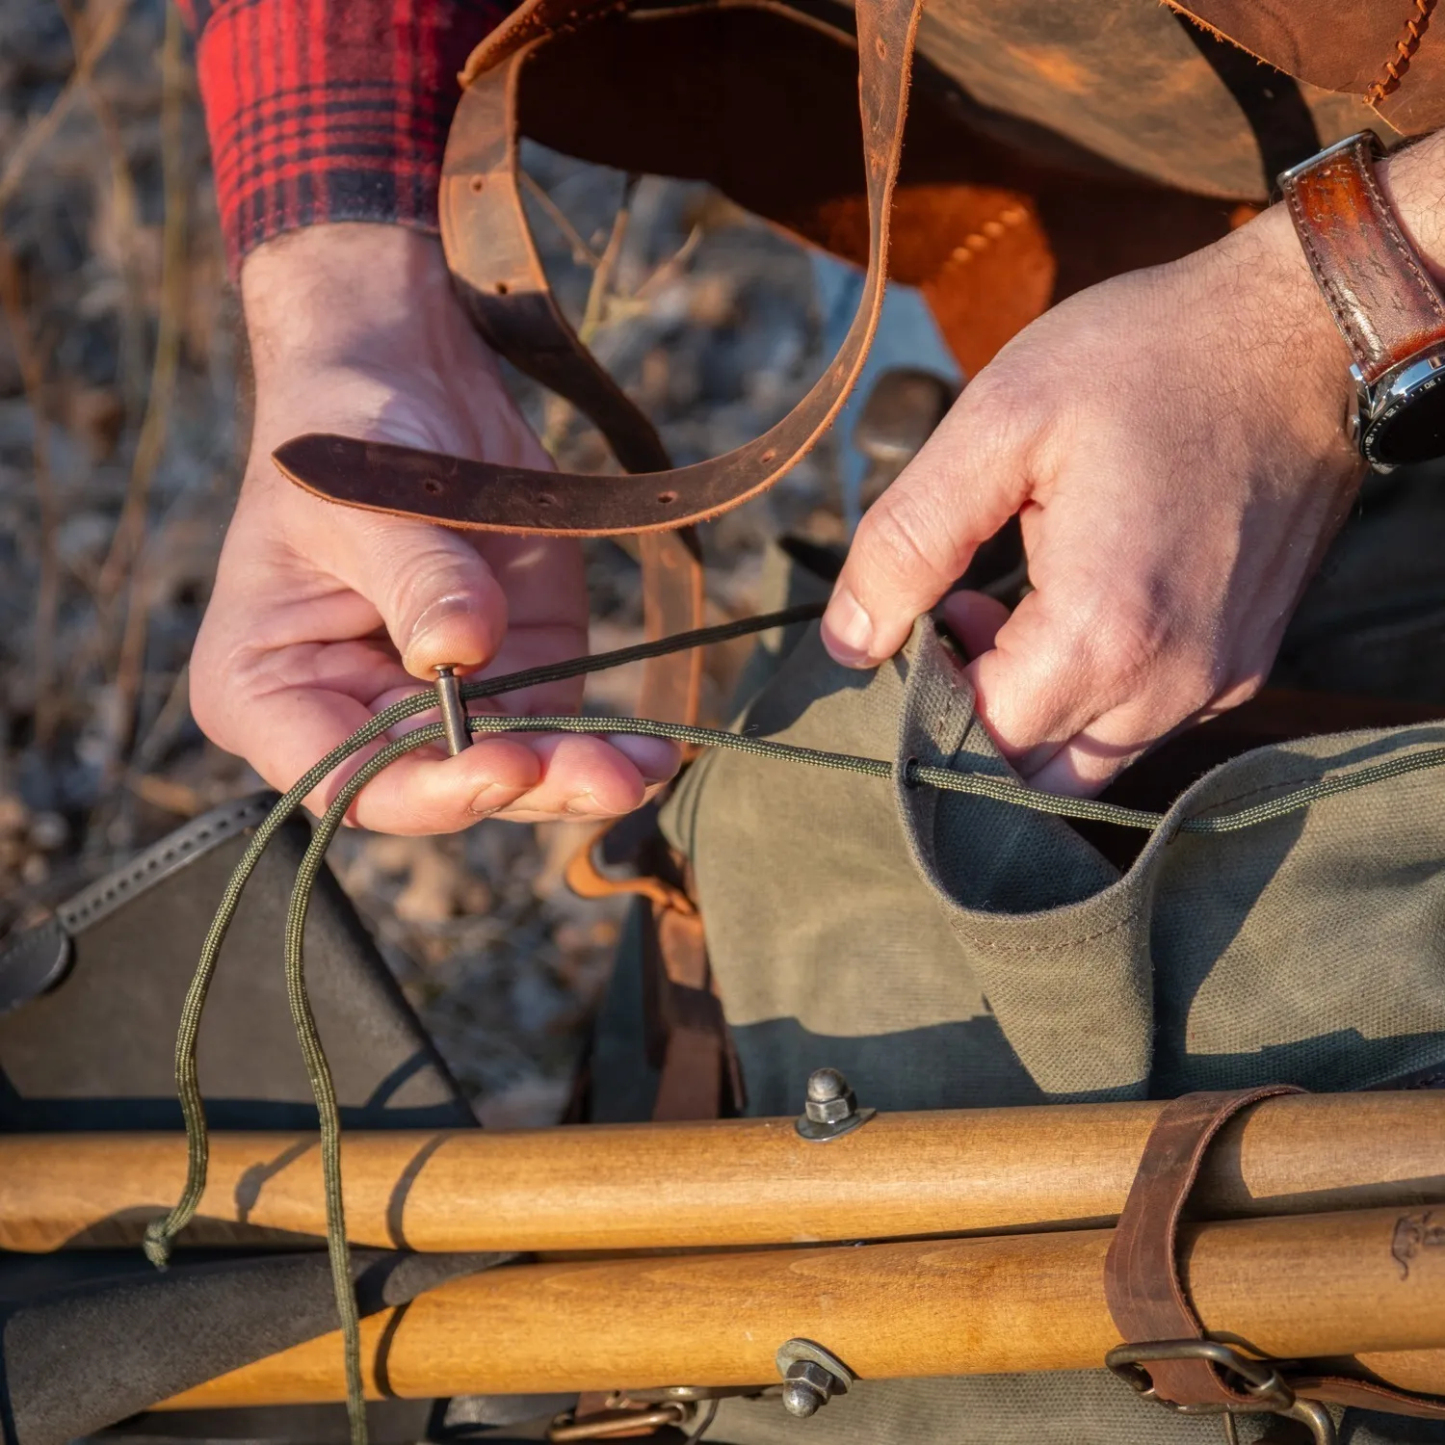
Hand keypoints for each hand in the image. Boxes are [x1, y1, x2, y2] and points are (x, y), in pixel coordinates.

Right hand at [190, 225, 677, 832]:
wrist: (404, 374)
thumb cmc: (341, 430)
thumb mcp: (362, 500)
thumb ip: (416, 578)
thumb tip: (460, 649)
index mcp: (269, 692)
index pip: (341, 779)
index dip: (425, 790)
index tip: (505, 763)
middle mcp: (350, 719)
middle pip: (438, 787)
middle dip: (527, 785)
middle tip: (607, 779)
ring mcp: (437, 706)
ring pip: (509, 773)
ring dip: (579, 777)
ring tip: (644, 772)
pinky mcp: (510, 676)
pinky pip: (556, 731)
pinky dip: (606, 745)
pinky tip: (655, 754)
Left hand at [821, 199, 1365, 795]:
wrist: (1305, 329)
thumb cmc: (1148, 359)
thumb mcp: (999, 423)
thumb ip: (907, 542)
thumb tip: (849, 644)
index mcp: (1102, 632)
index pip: (975, 742)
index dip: (922, 697)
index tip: (918, 620)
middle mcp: (1170, 684)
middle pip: (1030, 776)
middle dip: (970, 718)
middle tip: (954, 616)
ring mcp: (1219, 682)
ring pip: (1087, 765)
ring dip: (1029, 714)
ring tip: (1008, 609)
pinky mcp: (1244, 665)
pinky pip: (1144, 727)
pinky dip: (1089, 699)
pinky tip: (1074, 610)